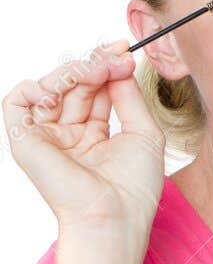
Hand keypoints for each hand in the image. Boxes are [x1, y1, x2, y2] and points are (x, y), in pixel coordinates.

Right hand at [3, 43, 164, 260]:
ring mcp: (45, 136)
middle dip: (94, 64)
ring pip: (50, 86)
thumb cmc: (134, 185)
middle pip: (74, 84)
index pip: (94, 89)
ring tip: (97, 71)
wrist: (114, 215)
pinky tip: (62, 89)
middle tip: (115, 56)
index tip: (122, 48)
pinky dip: (36, 86)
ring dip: (73, 72)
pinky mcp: (24, 140)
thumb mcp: (143, 133)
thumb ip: (129, 97)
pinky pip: (17, 101)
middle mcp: (67, 133)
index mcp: (93, 134)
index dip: (105, 66)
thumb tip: (120, 65)